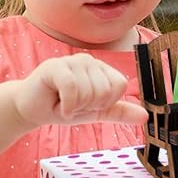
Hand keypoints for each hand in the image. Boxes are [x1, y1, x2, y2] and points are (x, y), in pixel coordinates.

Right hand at [14, 55, 147, 129]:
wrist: (32, 110)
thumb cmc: (62, 107)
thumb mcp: (95, 112)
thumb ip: (119, 112)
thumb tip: (145, 116)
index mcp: (101, 69)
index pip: (120, 85)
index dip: (105, 102)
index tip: (89, 104)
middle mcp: (89, 61)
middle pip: (105, 90)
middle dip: (88, 106)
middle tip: (74, 104)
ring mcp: (71, 61)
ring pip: (88, 91)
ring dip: (75, 107)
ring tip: (64, 103)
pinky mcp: (55, 66)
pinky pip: (72, 89)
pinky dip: (66, 106)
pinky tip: (58, 105)